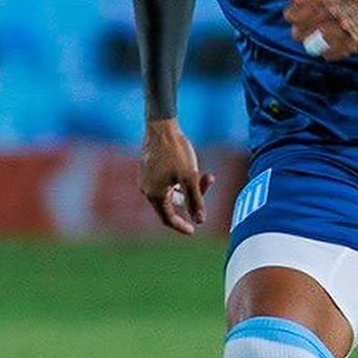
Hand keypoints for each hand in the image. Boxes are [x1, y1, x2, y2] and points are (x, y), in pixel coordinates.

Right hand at [140, 118, 211, 235]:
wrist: (161, 126)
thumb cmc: (175, 151)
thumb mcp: (189, 177)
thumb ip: (195, 200)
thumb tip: (200, 221)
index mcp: (153, 194)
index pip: (168, 218)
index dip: (181, 226)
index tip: (193, 231)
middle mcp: (147, 189)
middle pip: (174, 203)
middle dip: (194, 197)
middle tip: (210, 182)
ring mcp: (148, 179)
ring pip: (174, 191)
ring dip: (191, 187)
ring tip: (209, 175)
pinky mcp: (151, 169)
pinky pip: (169, 182)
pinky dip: (183, 179)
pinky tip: (194, 167)